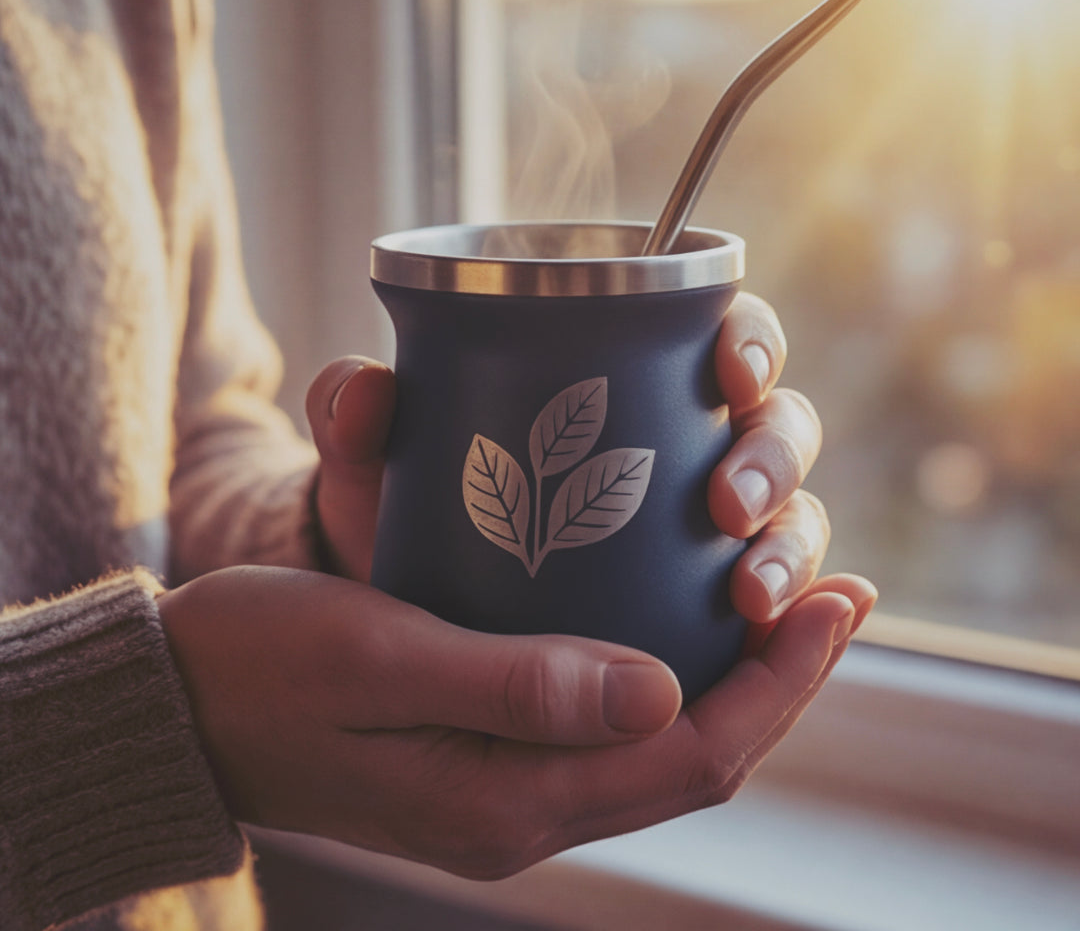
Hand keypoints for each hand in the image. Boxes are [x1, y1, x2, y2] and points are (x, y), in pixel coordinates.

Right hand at [158, 564, 874, 878]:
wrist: (179, 707)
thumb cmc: (262, 666)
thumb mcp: (380, 657)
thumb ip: (516, 686)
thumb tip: (659, 696)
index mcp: (508, 801)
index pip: (690, 760)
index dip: (779, 688)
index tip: (837, 602)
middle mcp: (520, 808)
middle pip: (690, 757)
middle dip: (776, 680)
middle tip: (832, 591)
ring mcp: (501, 786)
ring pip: (653, 743)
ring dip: (726, 676)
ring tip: (773, 597)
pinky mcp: (480, 748)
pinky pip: (601, 723)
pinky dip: (658, 674)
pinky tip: (669, 618)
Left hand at [306, 292, 832, 620]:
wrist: (415, 619)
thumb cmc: (418, 516)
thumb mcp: (380, 471)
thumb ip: (354, 419)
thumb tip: (364, 387)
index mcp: (638, 376)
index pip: (722, 333)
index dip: (749, 341)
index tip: (727, 373)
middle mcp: (691, 444)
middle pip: (777, 424)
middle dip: (773, 458)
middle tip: (727, 504)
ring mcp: (707, 527)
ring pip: (790, 513)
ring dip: (791, 546)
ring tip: (746, 592)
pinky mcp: (706, 602)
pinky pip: (775, 601)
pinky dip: (796, 620)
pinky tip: (783, 640)